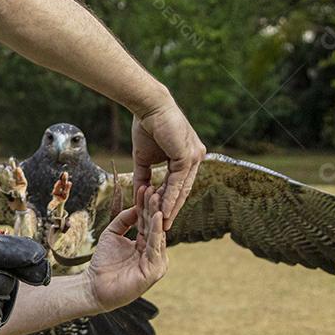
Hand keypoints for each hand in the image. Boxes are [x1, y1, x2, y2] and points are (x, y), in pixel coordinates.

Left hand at [82, 187, 167, 311]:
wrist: (94, 286)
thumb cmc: (103, 263)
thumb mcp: (112, 234)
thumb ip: (123, 220)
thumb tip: (135, 206)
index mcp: (146, 245)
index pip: (148, 221)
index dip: (147, 204)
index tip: (147, 186)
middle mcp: (153, 253)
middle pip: (155, 225)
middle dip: (154, 206)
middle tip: (155, 187)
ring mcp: (155, 262)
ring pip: (158, 234)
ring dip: (157, 214)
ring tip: (156, 197)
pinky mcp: (153, 271)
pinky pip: (156, 248)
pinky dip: (157, 231)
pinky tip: (156, 217)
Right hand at [132, 100, 205, 228]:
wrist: (149, 107)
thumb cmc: (147, 127)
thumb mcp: (144, 158)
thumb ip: (144, 176)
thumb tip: (139, 193)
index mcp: (188, 157)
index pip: (179, 184)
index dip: (169, 200)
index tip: (159, 215)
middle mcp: (196, 158)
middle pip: (184, 190)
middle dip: (173, 209)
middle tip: (164, 227)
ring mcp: (195, 157)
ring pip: (182, 189)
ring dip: (171, 208)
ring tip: (163, 224)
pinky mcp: (188, 157)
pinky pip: (178, 182)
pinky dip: (170, 197)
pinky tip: (162, 210)